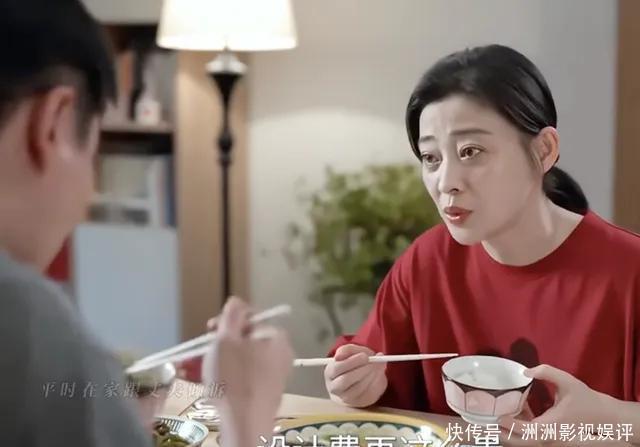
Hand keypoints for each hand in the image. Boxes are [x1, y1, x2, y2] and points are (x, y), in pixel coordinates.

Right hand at [201, 297, 292, 442]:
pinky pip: (245, 377)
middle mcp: (281, 354)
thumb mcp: (226, 339)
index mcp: (276, 337)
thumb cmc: (235, 378)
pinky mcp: (266, 393)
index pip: (251, 317)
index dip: (227, 320)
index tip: (210, 329)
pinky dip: (228, 377)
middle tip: (205, 351)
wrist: (245, 425)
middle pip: (246, 339)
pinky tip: (214, 384)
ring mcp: (275, 375)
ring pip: (242, 359)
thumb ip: (231, 315)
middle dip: (222, 343)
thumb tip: (236, 301)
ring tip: (202, 369)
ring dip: (221, 360)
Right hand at [324, 344, 386, 407]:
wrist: (358, 378)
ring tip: (377, 368)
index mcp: (330, 372)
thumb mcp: (351, 352)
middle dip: (361, 370)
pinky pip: (367, 394)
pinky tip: (378, 375)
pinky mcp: (358, 402)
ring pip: (357, 388)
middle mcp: (334, 388)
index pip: (336, 369)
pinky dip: (376, 384)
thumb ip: (353, 350)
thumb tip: (364, 354)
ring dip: (370, 376)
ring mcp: (345, 398)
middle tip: (373, 363)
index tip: (365, 356)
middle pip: (345, 380)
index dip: (351, 362)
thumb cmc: (353, 363)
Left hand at [503, 364, 617, 446]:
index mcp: (551, 426)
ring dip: (510, 435)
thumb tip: (525, 371)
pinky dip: (520, 432)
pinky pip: (531, 438)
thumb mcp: (568, 381)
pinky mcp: (550, 438)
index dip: (511, 426)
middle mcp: (549, 436)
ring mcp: (549, 440)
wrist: (604, 416)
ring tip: (497, 421)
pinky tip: (514, 416)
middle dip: (504, 436)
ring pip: (525, 443)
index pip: (527, 431)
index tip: (499, 417)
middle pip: (522, 443)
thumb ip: (547, 372)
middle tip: (489, 424)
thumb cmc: (586, 399)